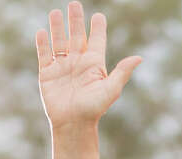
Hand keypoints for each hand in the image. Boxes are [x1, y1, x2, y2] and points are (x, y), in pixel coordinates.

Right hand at [36, 1, 141, 131]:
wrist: (73, 124)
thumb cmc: (94, 109)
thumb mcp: (111, 89)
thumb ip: (122, 72)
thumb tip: (139, 58)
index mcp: (94, 64)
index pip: (96, 41)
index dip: (97, 28)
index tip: (99, 16)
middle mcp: (78, 63)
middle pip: (76, 36)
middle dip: (75, 20)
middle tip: (75, 3)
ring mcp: (62, 67)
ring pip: (59, 41)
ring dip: (57, 27)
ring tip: (55, 12)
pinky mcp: (47, 73)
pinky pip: (44, 54)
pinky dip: (42, 43)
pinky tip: (42, 31)